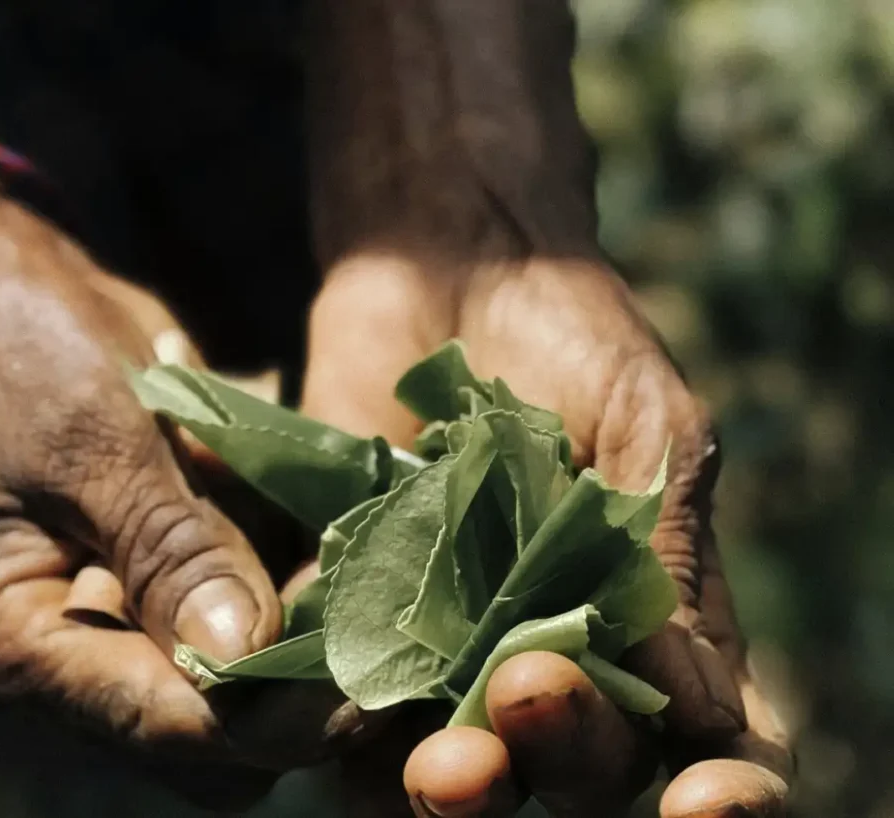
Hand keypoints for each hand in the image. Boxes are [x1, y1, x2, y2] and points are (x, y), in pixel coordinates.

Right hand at [0, 170, 366, 809]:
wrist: (8, 300)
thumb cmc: (24, 352)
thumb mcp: (94, 440)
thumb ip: (167, 546)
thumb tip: (240, 649)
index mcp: (8, 640)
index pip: (150, 717)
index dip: (260, 716)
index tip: (362, 691)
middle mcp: (60, 661)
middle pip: (198, 739)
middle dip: (292, 700)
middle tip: (381, 640)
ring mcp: (113, 630)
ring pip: (231, 702)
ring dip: (305, 660)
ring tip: (377, 606)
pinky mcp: (159, 594)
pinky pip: (240, 635)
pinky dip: (295, 611)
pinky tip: (347, 569)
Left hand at [301, 257, 791, 816]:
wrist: (453, 263)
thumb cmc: (577, 335)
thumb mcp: (652, 429)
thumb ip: (671, 558)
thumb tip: (708, 710)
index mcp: (651, 620)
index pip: (709, 746)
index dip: (719, 796)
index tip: (703, 804)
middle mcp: (553, 650)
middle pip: (576, 768)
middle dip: (566, 755)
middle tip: (532, 690)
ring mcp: (450, 638)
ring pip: (461, 765)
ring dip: (461, 783)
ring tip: (443, 758)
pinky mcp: (356, 608)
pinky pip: (348, 699)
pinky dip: (349, 722)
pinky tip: (344, 707)